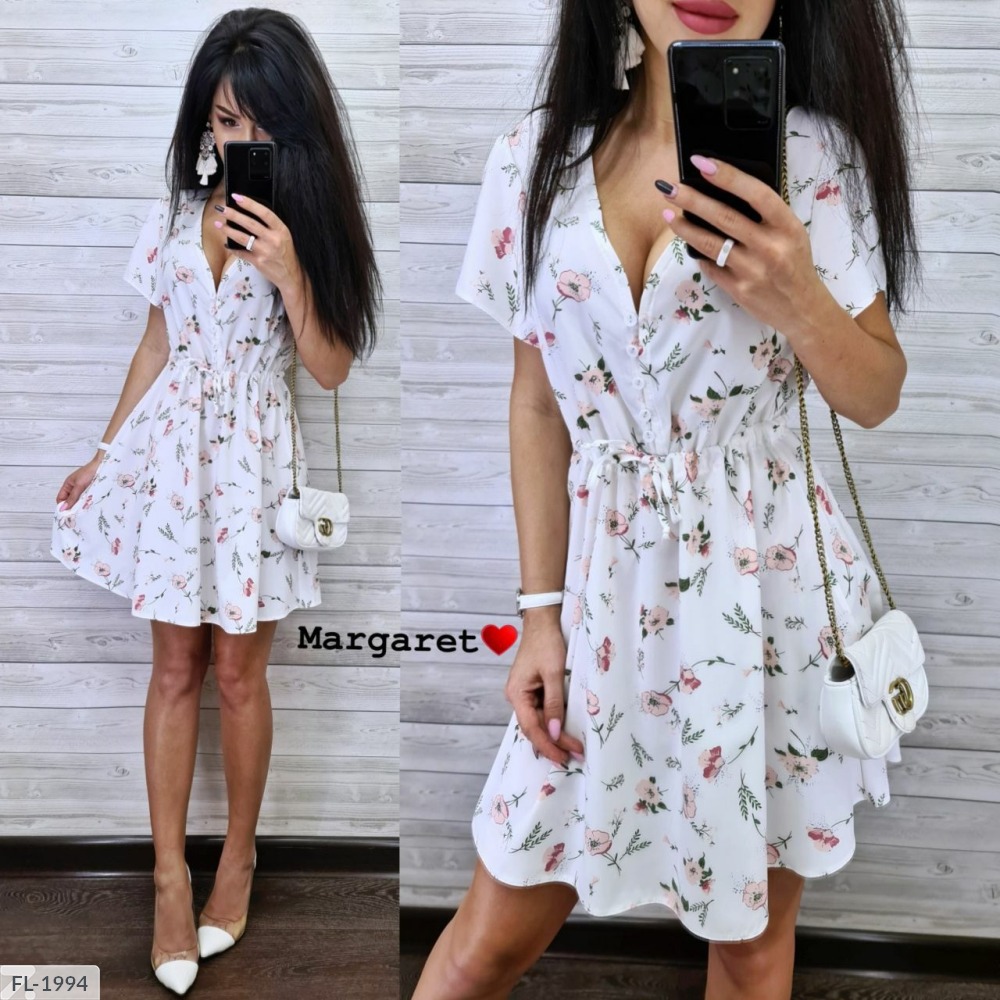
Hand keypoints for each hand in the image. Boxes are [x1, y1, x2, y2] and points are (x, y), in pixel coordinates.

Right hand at [56, 457, 101, 510]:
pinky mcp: (90, 490)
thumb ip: (72, 497)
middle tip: (76, 514)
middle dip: (72, 507)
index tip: (66, 514)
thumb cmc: (89, 472)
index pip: (60, 498)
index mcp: (68, 485)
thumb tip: (62, 508)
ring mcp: (82, 489)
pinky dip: (86, 502)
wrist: (103, 465)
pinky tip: (90, 506)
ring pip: (78, 501)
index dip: (62, 506)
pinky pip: (86, 499)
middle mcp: (74, 487)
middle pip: (69, 501)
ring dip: (80, 505)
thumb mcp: (79, 486)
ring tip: (84, 510)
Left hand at [214, 193, 301, 291]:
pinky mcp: (258, 262)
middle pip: (250, 223)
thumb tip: (249, 214)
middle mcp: (273, 240)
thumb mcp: (284, 236)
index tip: (237, 197)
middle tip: (221, 209)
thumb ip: (270, 226)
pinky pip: (241, 253)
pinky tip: (226, 243)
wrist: (290, 275)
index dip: (249, 203)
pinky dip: (232, 248)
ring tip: (218, 224)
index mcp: (281, 230)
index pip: (264, 213)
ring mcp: (265, 251)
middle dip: (233, 214)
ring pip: (242, 238)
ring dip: (228, 230)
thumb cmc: (286, 254)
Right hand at [505, 615, 584, 766]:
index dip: (548, 744)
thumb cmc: (547, 643)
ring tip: (572, 748)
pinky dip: (553, 723)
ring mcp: (525, 694)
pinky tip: (564, 732)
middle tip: (574, 756)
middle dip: (553, 743)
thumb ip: (554, 703)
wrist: (542, 622)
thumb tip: (554, 732)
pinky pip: (542, 712)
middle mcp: (517, 697)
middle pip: (534, 728)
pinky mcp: (533, 690)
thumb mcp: (553, 673)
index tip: (565, 756)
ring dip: (554, 735)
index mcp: (517, 693)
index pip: (531, 728)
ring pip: (538, 722)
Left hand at [658, 155, 826, 339]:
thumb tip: (724, 194)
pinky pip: (711, 267)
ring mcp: (753, 270)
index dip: (728, 177)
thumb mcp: (791, 233)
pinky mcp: (739, 290)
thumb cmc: (795, 264)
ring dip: (685, 228)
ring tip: (667, 214)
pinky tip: (690, 244)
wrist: (803, 309)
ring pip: (711, 244)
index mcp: (787, 226)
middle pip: (725, 218)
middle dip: (692, 200)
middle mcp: (770, 247)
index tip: (702, 163)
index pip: (756, 194)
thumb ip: (766, 216)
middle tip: (669, 188)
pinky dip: (699, 255)